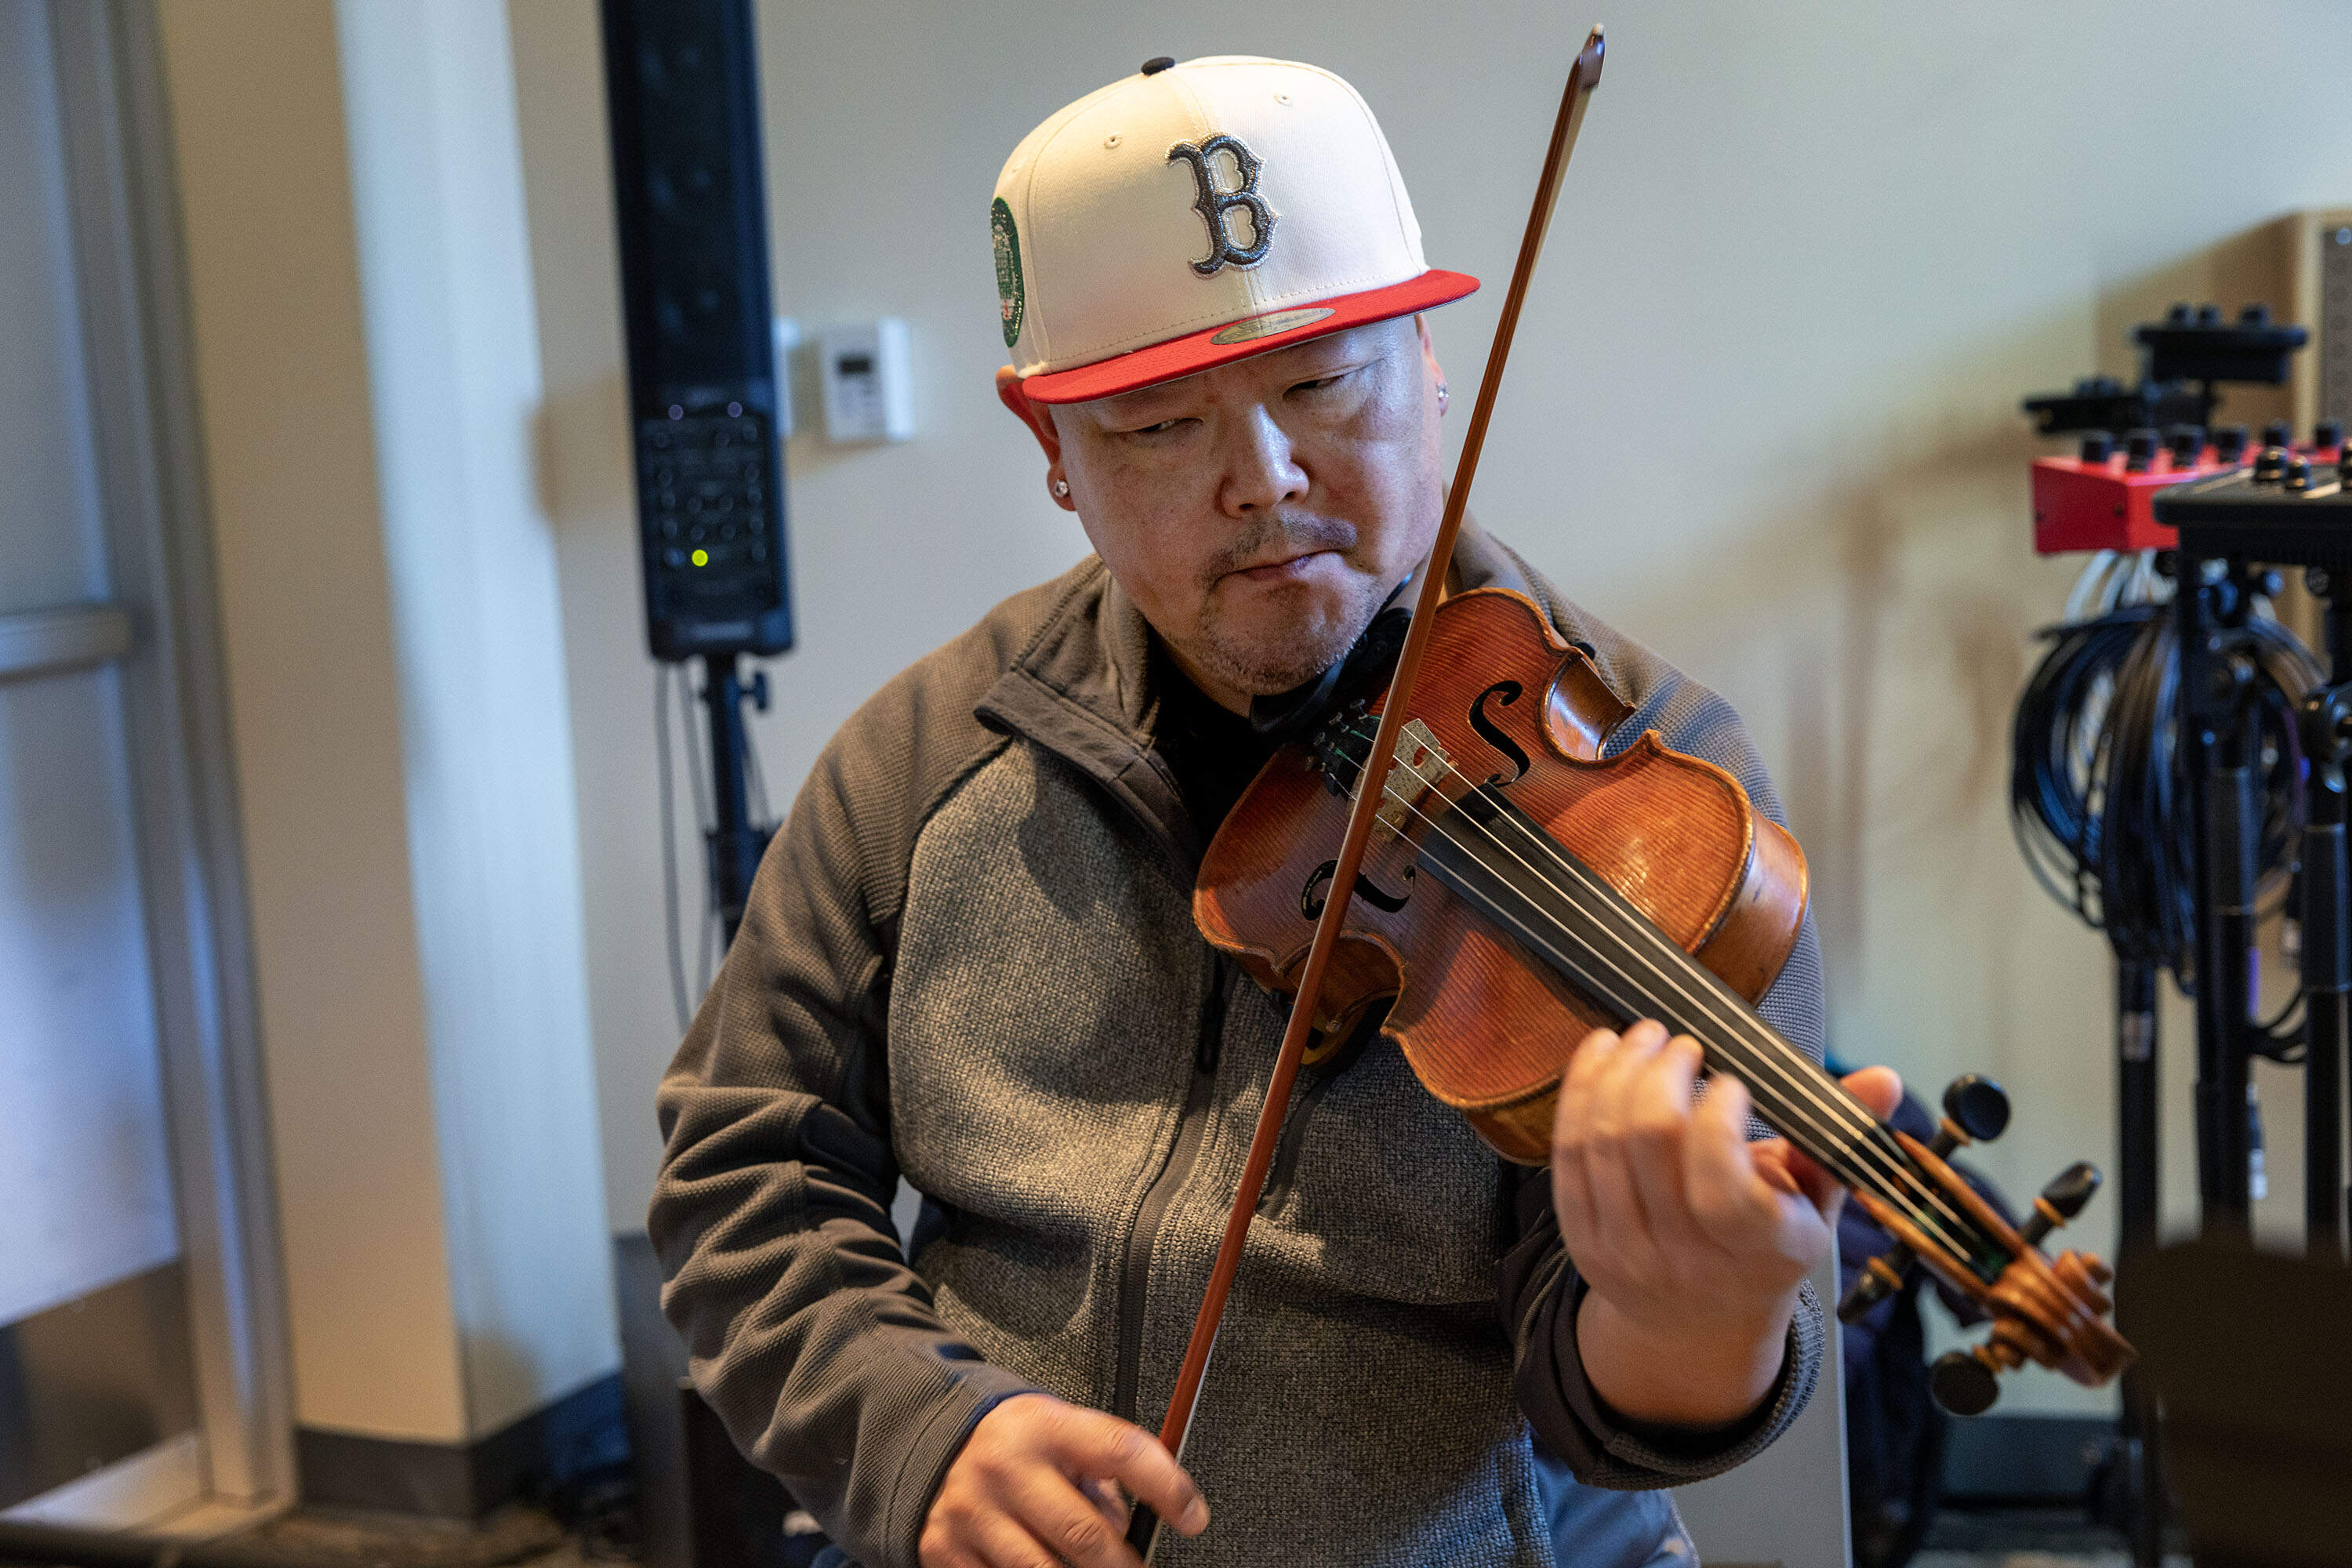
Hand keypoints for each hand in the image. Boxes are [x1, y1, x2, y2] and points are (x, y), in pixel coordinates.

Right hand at [919, 1393, 1207, 1567]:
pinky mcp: (947, 1552)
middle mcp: (1007, 1467)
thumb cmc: (1011, 1443)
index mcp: (1045, 1427)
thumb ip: (1100, 1474)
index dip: (1167, 1487)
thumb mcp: (1059, 1434)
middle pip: (1086, 1537)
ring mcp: (973, 1513)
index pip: (1121, 1450)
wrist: (923, 1440)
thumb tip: (1131, 1532)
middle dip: (1125, 1567)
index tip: (1193, 1517)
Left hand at [1552, 1019, 1902, 1426]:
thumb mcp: (1816, 1202)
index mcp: (1758, 1251)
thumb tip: (1883, 1079)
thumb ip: (1839, 1136)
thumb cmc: (1763, 1248)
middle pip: (1649, 1144)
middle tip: (1680, 1041)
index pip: (1722, 1187)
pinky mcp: (1579, 1236)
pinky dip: (1579, 1091)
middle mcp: (1685, 1259)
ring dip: (1617, 1072)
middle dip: (1661, 1073)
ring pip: (1601, 1141)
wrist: (1699, 1324)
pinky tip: (1600, 1053)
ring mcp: (1625, 1250)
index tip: (1733, 1080)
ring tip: (1642, 1037)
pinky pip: (1566, 1153)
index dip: (1717, 1120)